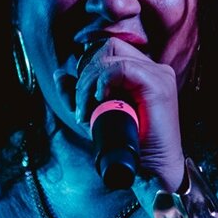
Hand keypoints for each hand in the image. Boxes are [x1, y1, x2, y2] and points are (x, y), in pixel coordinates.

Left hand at [70, 37, 185, 189]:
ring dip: (90, 82)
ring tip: (88, 109)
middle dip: (86, 74)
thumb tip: (59, 74)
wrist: (151, 169)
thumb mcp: (95, 116)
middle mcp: (154, 69)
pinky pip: (121, 67)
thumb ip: (78, 95)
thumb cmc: (129, 146)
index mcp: (143, 73)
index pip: (109, 51)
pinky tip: (100, 100)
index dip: (88, 70)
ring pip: (111, 57)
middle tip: (82, 106)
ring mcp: (158, 75)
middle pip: (109, 48)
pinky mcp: (157, 84)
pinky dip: (103, 82)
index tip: (82, 101)